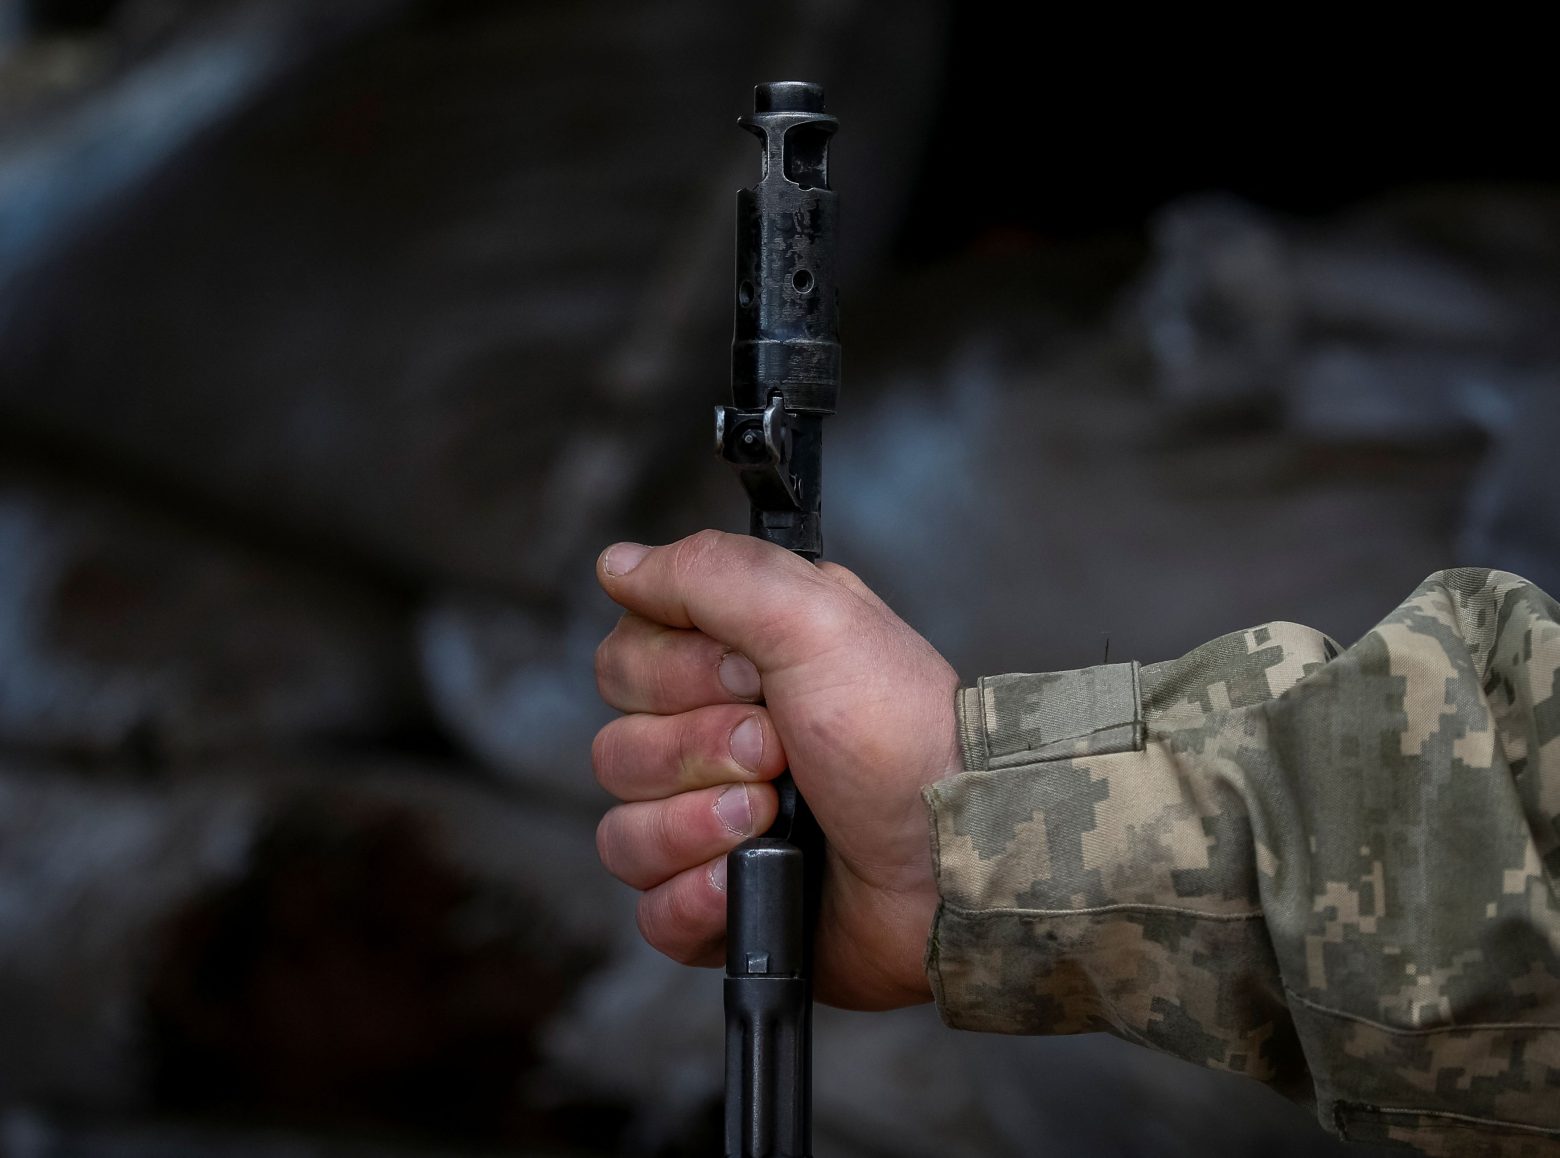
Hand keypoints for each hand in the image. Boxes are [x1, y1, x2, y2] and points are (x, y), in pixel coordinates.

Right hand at [591, 530, 961, 1009]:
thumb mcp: (817, 619)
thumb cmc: (904, 736)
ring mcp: (714, 831)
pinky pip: (650, 912)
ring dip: (697, 827)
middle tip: (780, 751)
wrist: (956, 861)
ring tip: (772, 819)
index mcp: (734, 667)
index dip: (677, 677)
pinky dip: (699, 901)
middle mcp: (716, 745)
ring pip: (623, 833)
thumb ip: (711, 573)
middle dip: (697, 755)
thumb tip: (619, 562)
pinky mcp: (722, 907)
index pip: (624, 662)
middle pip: (617, 749)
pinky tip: (751, 884)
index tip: (753, 680)